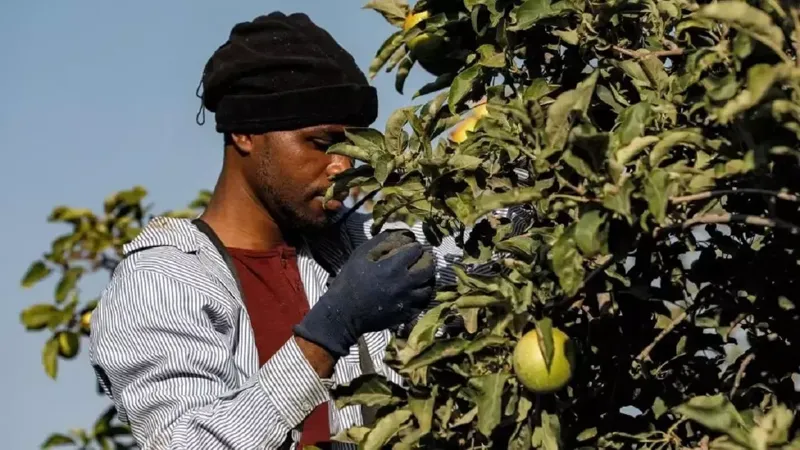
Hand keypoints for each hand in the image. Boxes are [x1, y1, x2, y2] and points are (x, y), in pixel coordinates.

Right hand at [293, 229, 434, 357]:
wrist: (344, 312)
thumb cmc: (350, 280)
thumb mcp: (360, 255)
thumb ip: (381, 241)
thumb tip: (400, 234)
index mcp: (393, 267)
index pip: (416, 250)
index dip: (414, 246)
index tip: (410, 247)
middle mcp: (405, 283)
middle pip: (429, 268)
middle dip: (426, 260)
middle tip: (420, 259)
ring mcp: (407, 301)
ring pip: (429, 286)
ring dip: (426, 278)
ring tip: (419, 275)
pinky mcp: (406, 314)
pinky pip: (423, 303)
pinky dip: (422, 295)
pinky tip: (415, 290)